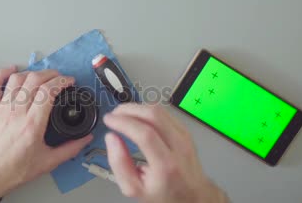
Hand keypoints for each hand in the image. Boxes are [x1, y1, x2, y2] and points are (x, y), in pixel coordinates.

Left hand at [0, 67, 92, 199]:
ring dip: (31, 73)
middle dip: (51, 74)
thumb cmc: (15, 169)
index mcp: (32, 124)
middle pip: (34, 80)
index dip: (61, 81)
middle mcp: (16, 112)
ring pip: (16, 78)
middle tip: (59, 78)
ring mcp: (3, 108)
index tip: (69, 81)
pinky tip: (12, 70)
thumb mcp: (48, 162)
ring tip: (41, 76)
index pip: (48, 91)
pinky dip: (2, 73)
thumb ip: (70, 149)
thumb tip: (86, 139)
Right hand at [104, 104, 226, 202]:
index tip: (109, 120)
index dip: (123, 122)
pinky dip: (148, 111)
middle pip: (154, 116)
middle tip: (114, 114)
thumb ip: (119, 165)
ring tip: (123, 114)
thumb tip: (111, 139)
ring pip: (160, 110)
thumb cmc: (164, 194)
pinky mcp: (185, 132)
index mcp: (166, 165)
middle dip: (129, 109)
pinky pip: (166, 113)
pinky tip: (138, 116)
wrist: (192, 196)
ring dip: (137, 108)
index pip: (144, 134)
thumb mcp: (135, 189)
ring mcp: (185, 137)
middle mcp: (179, 147)